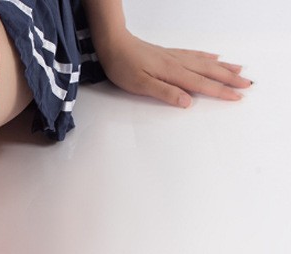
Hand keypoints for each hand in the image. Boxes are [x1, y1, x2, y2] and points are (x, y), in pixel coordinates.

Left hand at [95, 29, 252, 107]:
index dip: (221, 91)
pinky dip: (207, 57)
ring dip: (224, 67)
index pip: (202, 85)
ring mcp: (174, 56)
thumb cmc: (123, 66)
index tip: (237, 97)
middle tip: (248, 84)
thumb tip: (187, 102)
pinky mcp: (168, 54)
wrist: (113, 44)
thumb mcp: (140, 85)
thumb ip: (164, 93)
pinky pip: (195, 55)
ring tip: (240, 70)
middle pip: (209, 72)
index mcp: (172, 72)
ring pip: (205, 63)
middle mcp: (177, 63)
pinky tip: (215, 58)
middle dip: (230, 79)